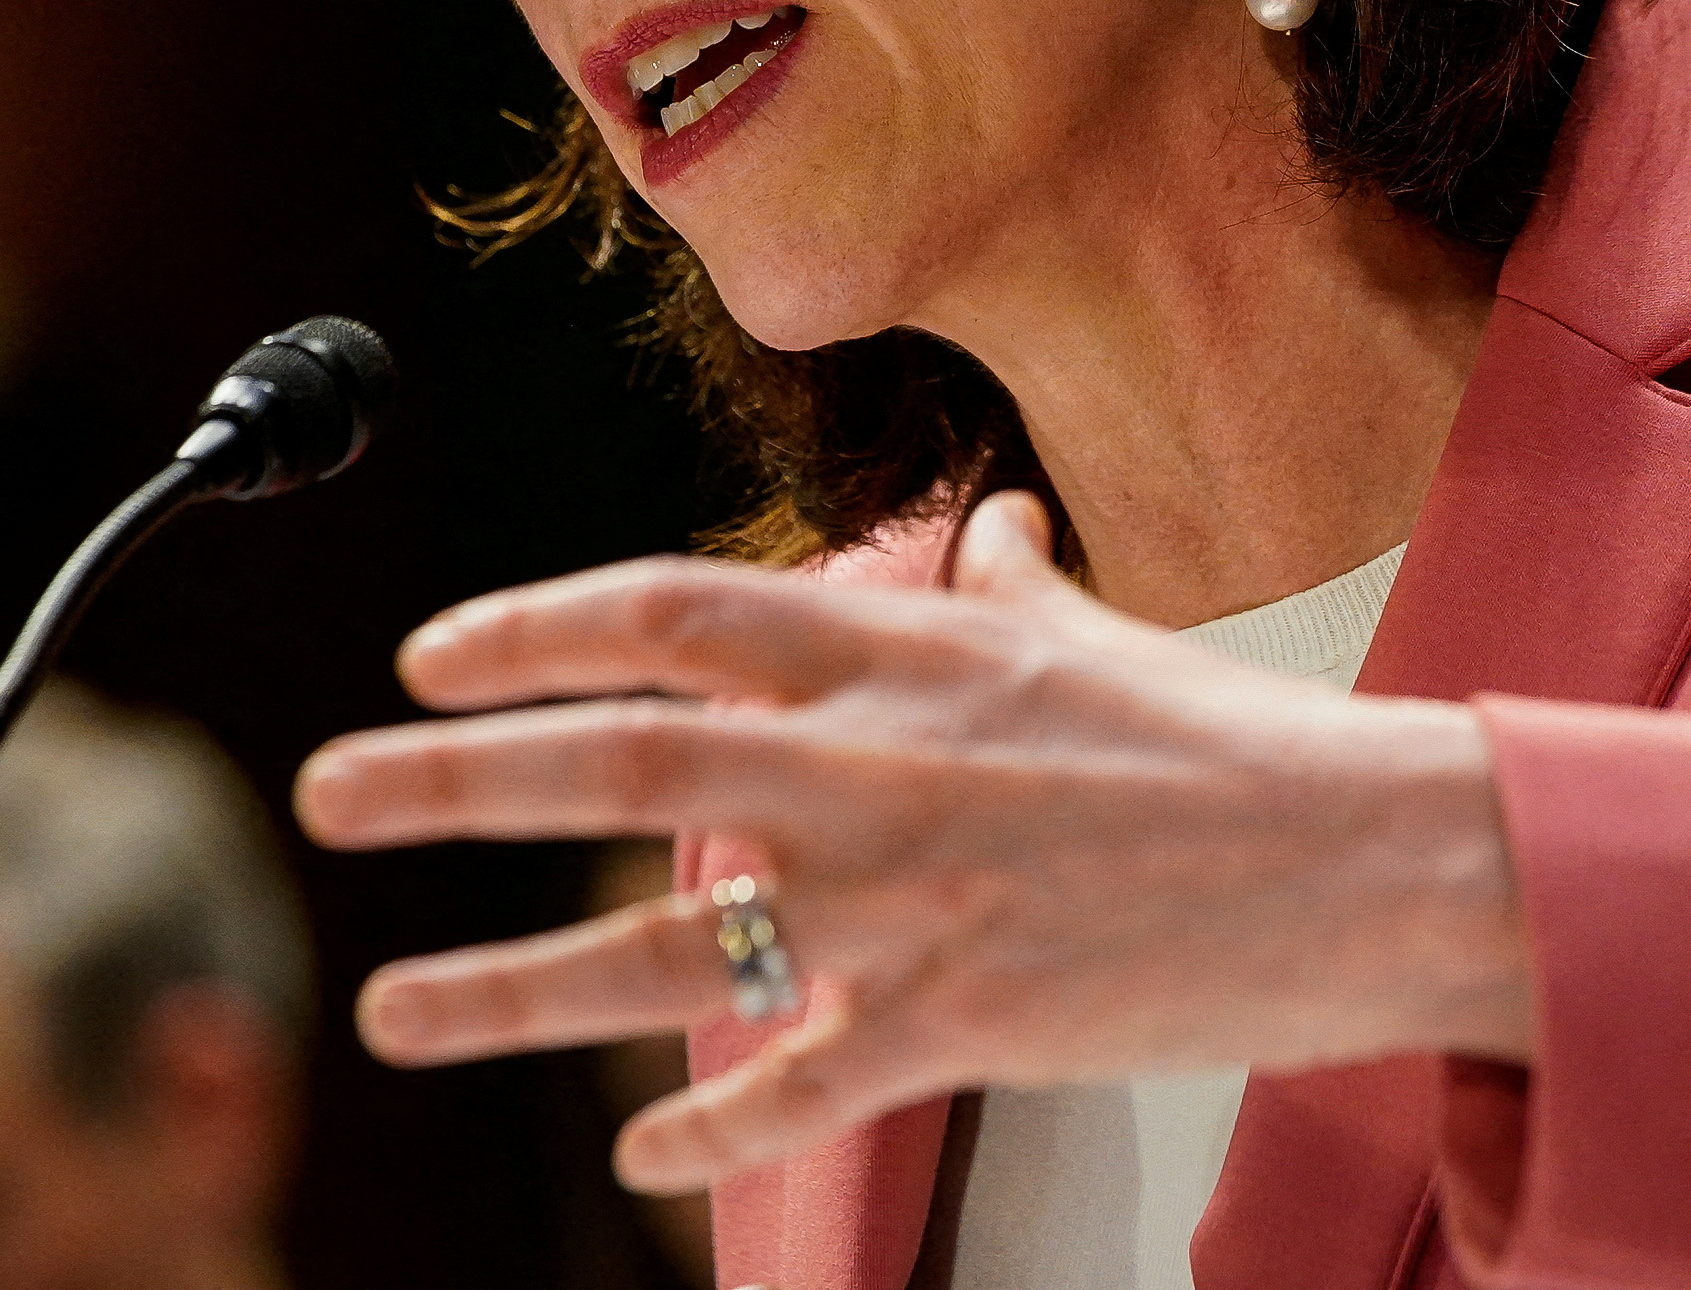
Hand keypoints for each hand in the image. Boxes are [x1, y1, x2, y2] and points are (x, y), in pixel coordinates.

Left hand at [293, 494, 1535, 1190]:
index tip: (429, 650)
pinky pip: (790, 1091)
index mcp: (900, 656)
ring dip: (507, 984)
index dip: (533, 626)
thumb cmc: (1226, 741)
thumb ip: (1004, 585)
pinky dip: (705, 1136)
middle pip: (615, 768)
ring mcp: (906, 903)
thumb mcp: (1097, 633)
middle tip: (326, 787)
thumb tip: (983, 528)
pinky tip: (637, 1163)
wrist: (1364, 859)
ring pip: (662, 956)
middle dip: (449, 781)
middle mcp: (874, 768)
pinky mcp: (957, 1024)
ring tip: (392, 1006)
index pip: (669, 616)